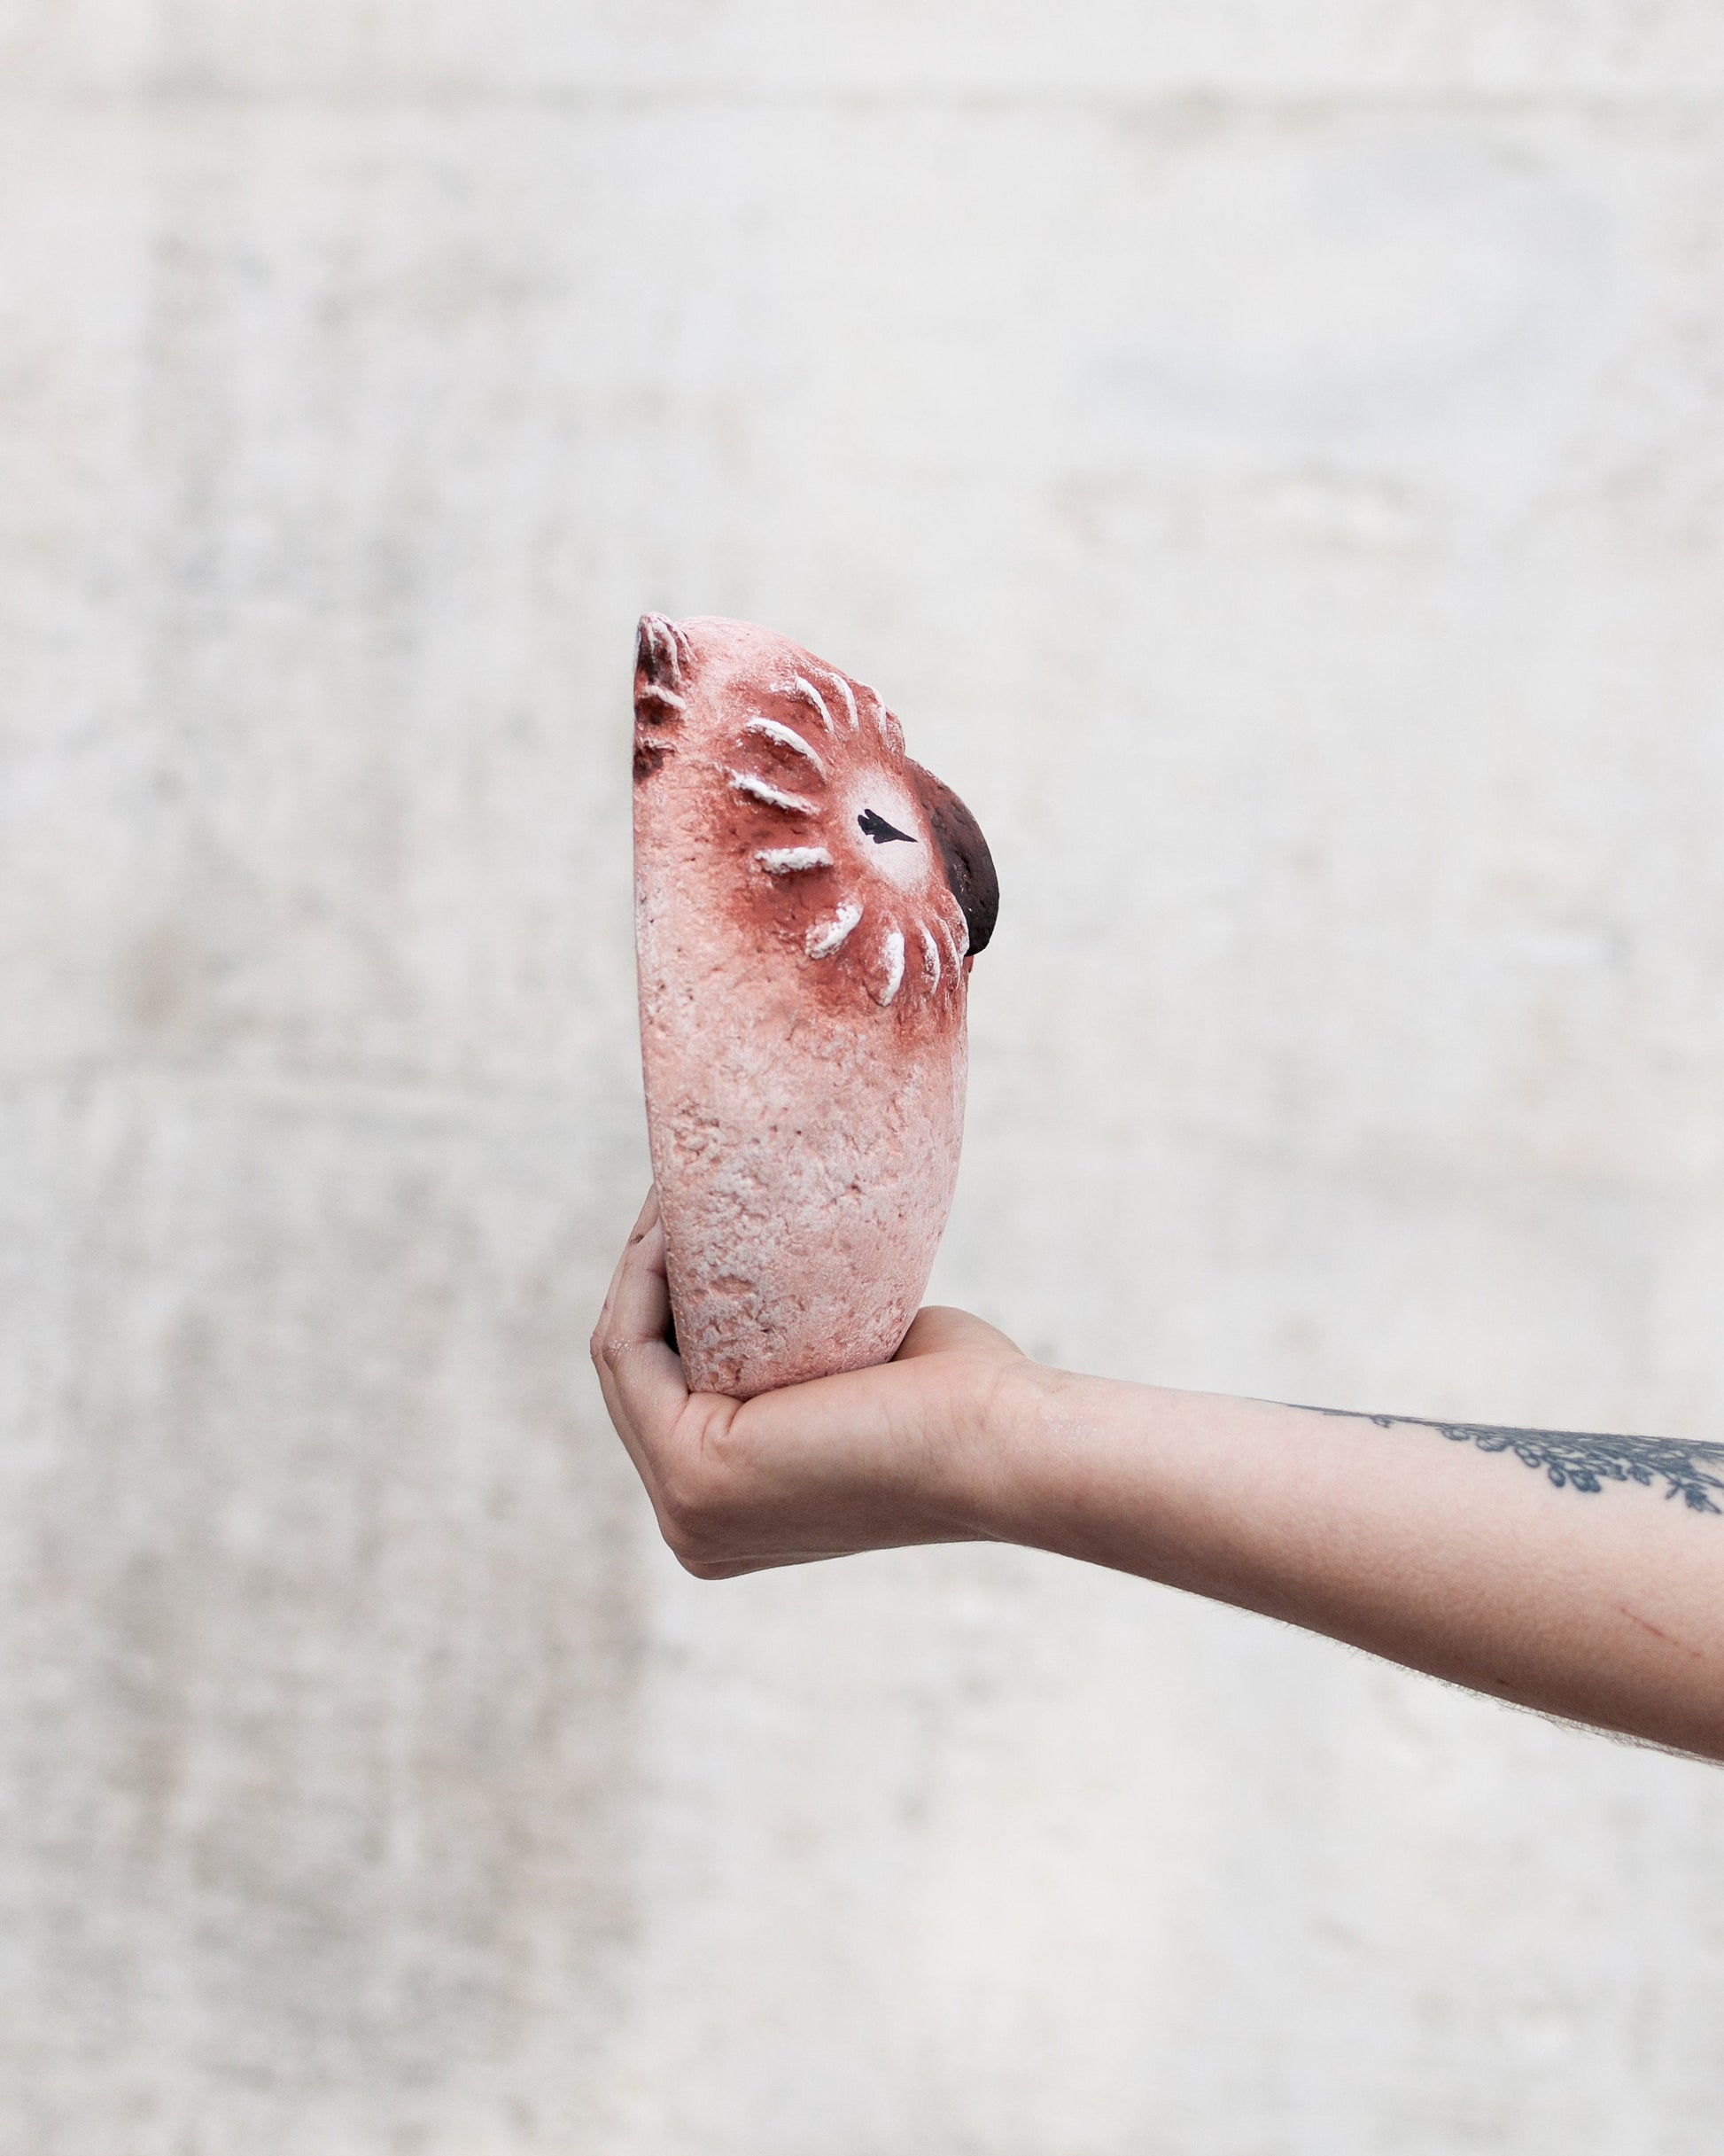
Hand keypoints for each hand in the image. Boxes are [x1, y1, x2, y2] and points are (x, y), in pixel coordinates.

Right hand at [590, 1189, 1035, 1577]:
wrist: (1004, 1439)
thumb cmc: (962, 1399)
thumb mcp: (851, 1366)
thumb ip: (800, 1339)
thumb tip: (772, 1262)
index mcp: (729, 1514)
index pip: (669, 1392)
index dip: (667, 1297)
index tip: (692, 1207)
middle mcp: (694, 1528)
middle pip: (639, 1375)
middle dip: (646, 1271)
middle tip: (678, 1180)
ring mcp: (686, 1510)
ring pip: (625, 1358)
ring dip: (639, 1264)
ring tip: (678, 1182)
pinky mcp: (691, 1471)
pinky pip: (629, 1351)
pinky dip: (640, 1279)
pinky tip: (672, 1219)